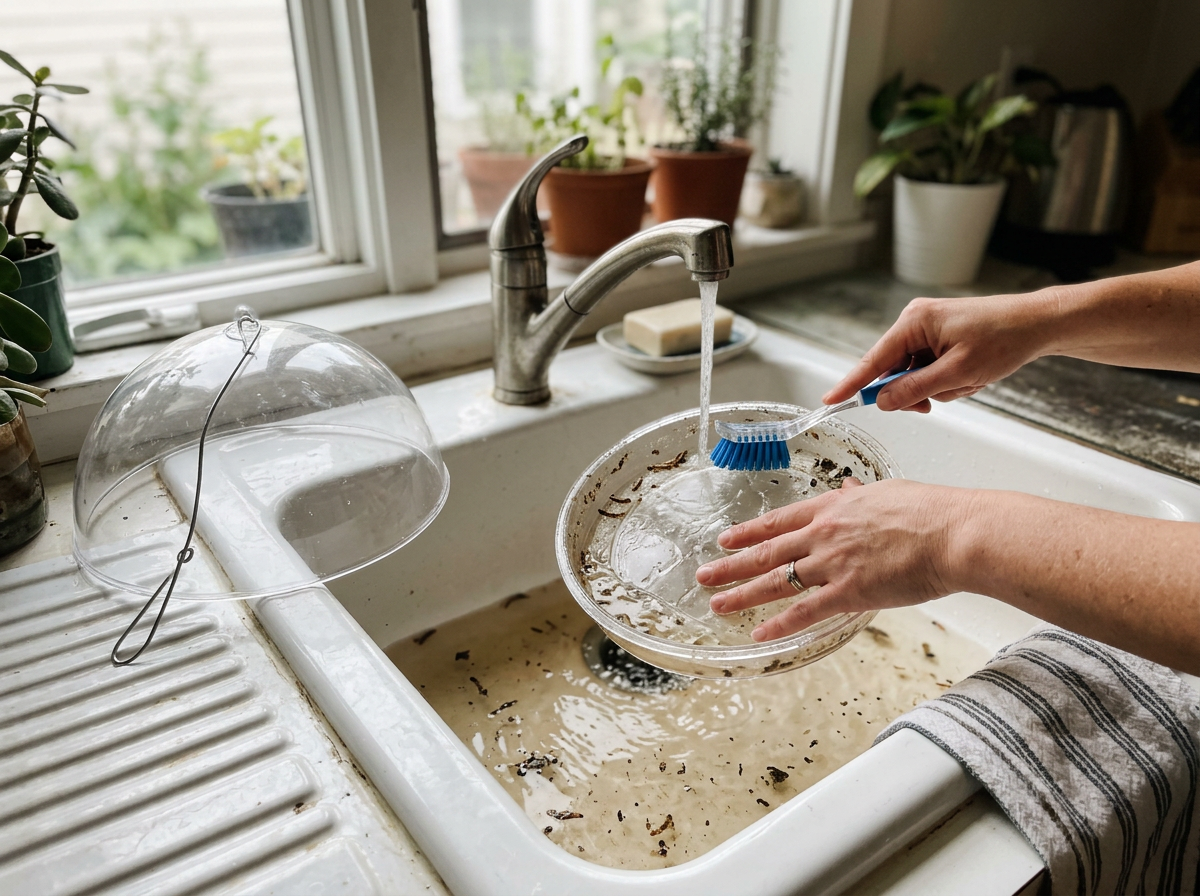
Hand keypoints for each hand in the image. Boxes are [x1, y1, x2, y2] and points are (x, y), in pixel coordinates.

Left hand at [694, 478, 967, 640]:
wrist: (953, 532)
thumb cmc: (931, 512)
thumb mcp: (888, 492)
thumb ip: (861, 495)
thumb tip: (849, 488)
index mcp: (833, 507)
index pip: (779, 521)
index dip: (749, 532)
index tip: (726, 538)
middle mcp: (824, 533)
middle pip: (766, 551)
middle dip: (731, 564)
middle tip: (704, 574)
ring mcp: (833, 563)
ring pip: (776, 581)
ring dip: (742, 594)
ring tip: (717, 603)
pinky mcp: (849, 591)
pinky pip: (805, 611)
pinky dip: (779, 624)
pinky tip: (759, 634)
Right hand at [824, 292, 1054, 412]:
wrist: (1036, 324)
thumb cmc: (1003, 340)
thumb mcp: (957, 372)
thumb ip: (915, 389)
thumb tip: (882, 401)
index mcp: (914, 322)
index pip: (873, 360)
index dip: (851, 384)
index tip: (829, 400)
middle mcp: (914, 322)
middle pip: (894, 371)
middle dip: (917, 390)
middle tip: (942, 396)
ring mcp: (927, 329)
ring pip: (914, 375)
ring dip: (939, 387)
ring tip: (969, 379)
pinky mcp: (939, 337)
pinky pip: (929, 369)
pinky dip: (947, 380)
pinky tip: (971, 375)